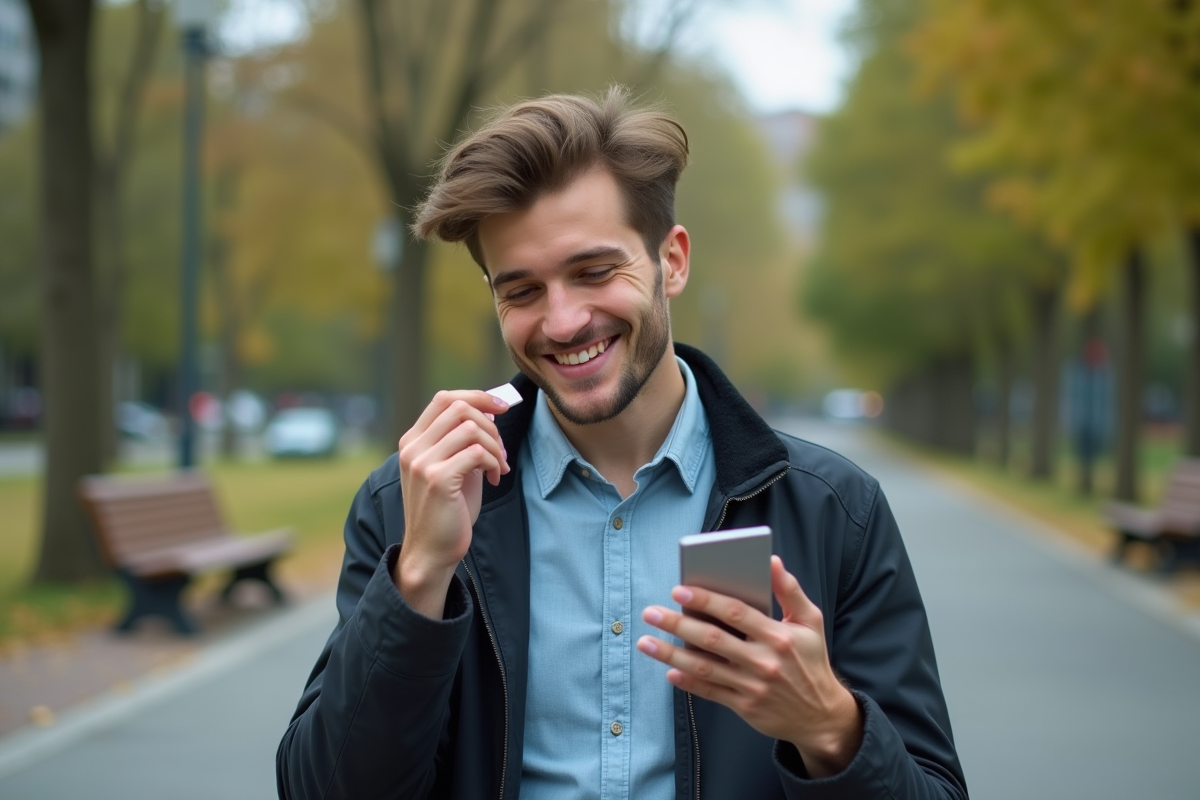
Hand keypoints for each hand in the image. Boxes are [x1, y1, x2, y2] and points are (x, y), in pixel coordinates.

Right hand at [393, 390, 511, 617]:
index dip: (477, 397)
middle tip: (501, 452)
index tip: (501, 407)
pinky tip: (494, 480)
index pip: (444, 399)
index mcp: (413, 441)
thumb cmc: (448, 511)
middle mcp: (413, 447)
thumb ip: (465, 441)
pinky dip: (494, 462)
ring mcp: (422, 462)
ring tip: (499, 468)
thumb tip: (489, 411)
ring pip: (471, 428)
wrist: (431, 552)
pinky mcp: (438, 479)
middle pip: (459, 407)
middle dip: (491, 424)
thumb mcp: (455, 468)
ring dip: (495, 446)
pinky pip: (477, 452)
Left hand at [637, 556, 862, 776]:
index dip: (706, 600)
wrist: (822, 715)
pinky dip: (688, 683)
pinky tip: (669, 671)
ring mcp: (752, 686)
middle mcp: (763, 661)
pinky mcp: (744, 706)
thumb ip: (790, 590)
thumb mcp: (810, 622)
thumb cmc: (812, 661)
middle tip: (651, 613)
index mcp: (778, 636)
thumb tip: (771, 560)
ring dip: (671, 655)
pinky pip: (710, 692)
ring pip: (705, 668)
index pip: (736, 613)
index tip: (679, 590)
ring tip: (646, 642)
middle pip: (713, 639)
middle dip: (678, 624)